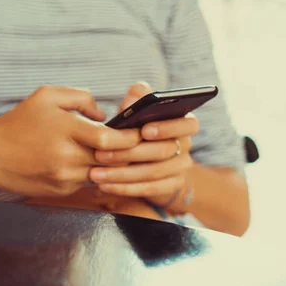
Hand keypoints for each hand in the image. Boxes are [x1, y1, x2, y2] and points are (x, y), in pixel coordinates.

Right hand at [0, 86, 140, 196]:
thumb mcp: (47, 96)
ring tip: (110, 150)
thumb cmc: (19, 121)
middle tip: (135, 143)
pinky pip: (87, 182)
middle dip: (125, 152)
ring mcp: (64, 178)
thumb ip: (81, 98)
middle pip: (110, 159)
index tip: (137, 132)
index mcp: (65, 131)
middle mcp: (66, 158)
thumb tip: (104, 114)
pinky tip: (86, 161)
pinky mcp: (60, 192)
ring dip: (108, 163)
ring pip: (101, 172)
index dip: (128, 137)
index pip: (109, 139)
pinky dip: (91, 172)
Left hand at [90, 82, 198, 204]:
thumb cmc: (139, 130)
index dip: (168, 127)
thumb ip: (137, 101)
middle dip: (129, 152)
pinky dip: (125, 188)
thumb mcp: (138, 113)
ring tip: (96, 173)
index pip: (188, 124)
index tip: (144, 131)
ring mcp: (181, 167)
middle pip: (163, 151)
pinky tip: (105, 186)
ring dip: (122, 174)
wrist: (150, 163)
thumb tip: (133, 95)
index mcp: (183, 123)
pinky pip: (150, 189)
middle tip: (100, 154)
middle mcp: (186, 145)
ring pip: (153, 172)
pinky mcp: (172, 187)